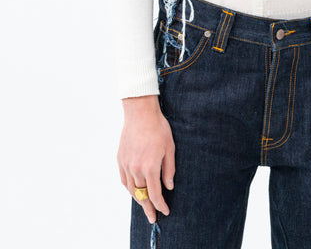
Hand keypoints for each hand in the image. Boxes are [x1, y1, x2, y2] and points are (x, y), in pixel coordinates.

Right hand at [117, 95, 174, 223]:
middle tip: (153, 218)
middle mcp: (136, 168)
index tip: (165, 211)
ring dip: (139, 200)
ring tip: (145, 206)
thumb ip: (169, 169)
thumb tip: (169, 186)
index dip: (160, 205)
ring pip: (132, 189)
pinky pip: (124, 180)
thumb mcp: (170, 148)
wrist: (140, 113)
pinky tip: (134, 191)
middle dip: (148, 208)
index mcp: (150, 167)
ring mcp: (126, 164)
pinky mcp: (120, 159)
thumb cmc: (158, 128)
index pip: (155, 194)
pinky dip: (130, 188)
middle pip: (142, 195)